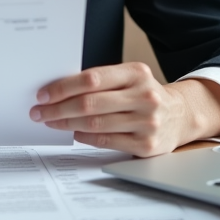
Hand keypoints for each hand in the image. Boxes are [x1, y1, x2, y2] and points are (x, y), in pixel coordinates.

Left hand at [29, 63, 219, 157]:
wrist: (181, 116)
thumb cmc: (144, 95)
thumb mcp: (130, 78)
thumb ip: (102, 81)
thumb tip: (58, 89)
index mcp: (137, 73)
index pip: (92, 78)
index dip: (63, 87)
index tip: (43, 94)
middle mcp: (144, 96)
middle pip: (90, 103)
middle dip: (58, 108)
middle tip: (39, 111)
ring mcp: (147, 122)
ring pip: (95, 124)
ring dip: (66, 123)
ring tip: (51, 121)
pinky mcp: (147, 145)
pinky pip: (105, 141)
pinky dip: (84, 137)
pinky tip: (73, 132)